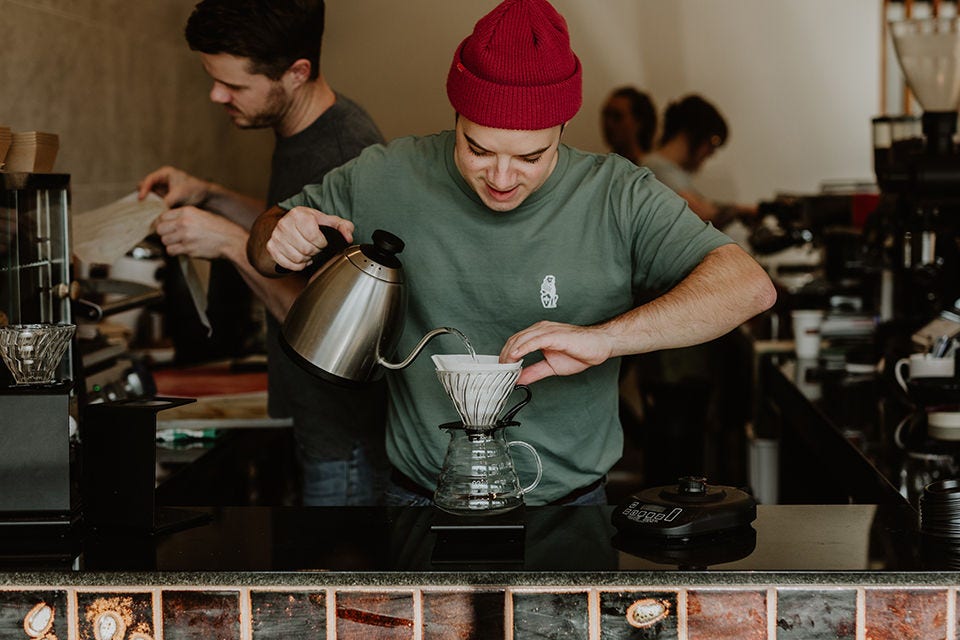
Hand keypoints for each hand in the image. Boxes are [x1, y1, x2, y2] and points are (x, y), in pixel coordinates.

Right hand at [138, 166, 210, 207]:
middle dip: (143, 197)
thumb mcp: (179, 194)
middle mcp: (161, 181)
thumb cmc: (194, 189)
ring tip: (143, 213)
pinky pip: (156, 203)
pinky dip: (153, 209)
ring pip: (150, 197)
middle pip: (146, 188)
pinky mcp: (165, 199)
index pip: (149, 180)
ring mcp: (163, 190)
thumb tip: (157, 212)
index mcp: (164, 174)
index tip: (141, 198)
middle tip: (140, 207)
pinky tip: (151, 216)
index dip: (144, 189)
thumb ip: (167, 201)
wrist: (206, 196)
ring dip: (147, 204)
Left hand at [155, 206, 245, 259]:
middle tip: (170, 236)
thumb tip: (171, 221)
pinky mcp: (188, 249)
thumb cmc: (221, 229)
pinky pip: (171, 251)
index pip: (163, 216)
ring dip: (170, 243)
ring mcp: (185, 236)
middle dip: (164, 233)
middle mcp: (184, 223)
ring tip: (179, 243)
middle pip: (160, 229)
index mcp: (187, 212)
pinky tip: (182, 249)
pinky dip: (175, 252)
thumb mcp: (202, 215)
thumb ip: (185, 216)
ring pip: (164, 241)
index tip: (164, 227)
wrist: (231, 241)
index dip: (162, 223)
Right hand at [266, 206, 354, 271]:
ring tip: (307, 251)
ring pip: (297, 258)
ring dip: (306, 258)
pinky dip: (297, 265)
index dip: (322, 243)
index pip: (315, 237)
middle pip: (306, 249)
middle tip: (314, 247)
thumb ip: (343, 227)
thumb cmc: (310, 223)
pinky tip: (300, 257)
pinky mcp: (271, 248)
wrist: (286, 224)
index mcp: (299, 215)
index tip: (321, 241)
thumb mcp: (328, 221)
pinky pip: (288, 264)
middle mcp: (284, 224)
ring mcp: (276, 236)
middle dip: (314, 251)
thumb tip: (348, 238)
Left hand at [499, 321, 614, 384]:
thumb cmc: (580, 352)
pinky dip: (523, 348)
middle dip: (504, 356)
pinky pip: (534, 340)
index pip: (515, 343)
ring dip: (510, 354)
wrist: (600, 346)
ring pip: (521, 339)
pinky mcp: (554, 335)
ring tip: (505, 366)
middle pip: (514, 340)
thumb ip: (534, 372)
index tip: (501, 369)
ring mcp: (547, 331)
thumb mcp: (551, 367)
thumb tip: (520, 379)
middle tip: (500, 371)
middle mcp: (540, 330)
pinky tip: (516, 357)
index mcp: (538, 335)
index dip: (505, 355)